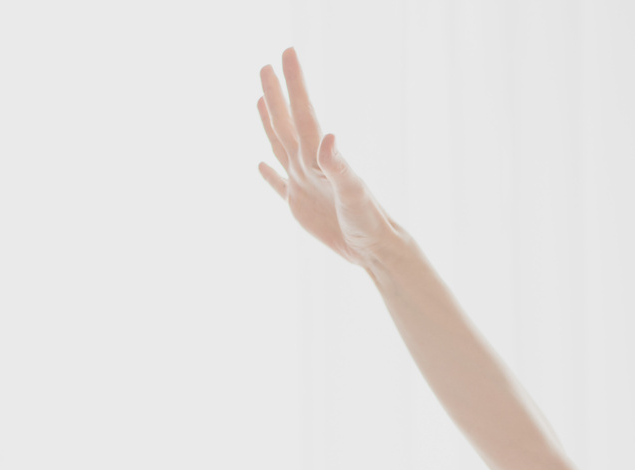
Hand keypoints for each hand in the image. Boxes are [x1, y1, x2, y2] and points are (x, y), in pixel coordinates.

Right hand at [256, 48, 395, 267]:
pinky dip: (268, 175)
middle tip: (267, 65)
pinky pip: (278, 185)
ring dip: (270, 122)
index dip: (295, 85)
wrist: (373, 249)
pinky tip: (261, 165)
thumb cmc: (367, 221)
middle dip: (278, 94)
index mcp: (320, 159)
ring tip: (262, 99)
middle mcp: (309, 166)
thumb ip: (338, 166)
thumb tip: (328, 136)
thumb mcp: (353, 193)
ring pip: (280, 146)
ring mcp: (303, 184)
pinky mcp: (300, 206)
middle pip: (288, 123)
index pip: (304, 114)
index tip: (287, 53)